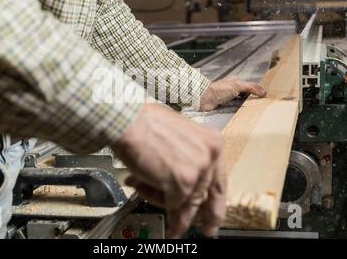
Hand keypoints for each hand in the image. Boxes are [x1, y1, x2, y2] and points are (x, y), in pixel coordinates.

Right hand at [111, 103, 225, 237]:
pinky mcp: (182, 183)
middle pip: (201, 195)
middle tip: (183, 226)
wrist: (128, 121)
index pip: (218, 182)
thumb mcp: (178, 137)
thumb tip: (182, 186)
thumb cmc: (145, 123)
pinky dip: (152, 198)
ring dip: (164, 203)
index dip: (215, 205)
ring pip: (185, 202)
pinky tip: (140, 187)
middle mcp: (210, 156)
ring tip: (149, 199)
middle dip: (190, 213)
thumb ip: (186, 160)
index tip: (213, 219)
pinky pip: (170, 203)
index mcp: (212, 143)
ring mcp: (197, 171)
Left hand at [199, 76, 265, 110]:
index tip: (264, 97)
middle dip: (252, 99)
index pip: (249, 86)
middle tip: (260, 105)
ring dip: (245, 105)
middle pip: (245, 94)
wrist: (205, 99)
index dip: (256, 91)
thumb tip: (263, 91)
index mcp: (235, 81)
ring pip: (240, 102)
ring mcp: (228, 98)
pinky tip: (243, 113)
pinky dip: (239, 110)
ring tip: (254, 110)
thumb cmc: (218, 89)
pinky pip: (234, 108)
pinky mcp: (224, 106)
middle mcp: (232, 89)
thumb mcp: (238, 86)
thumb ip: (251, 87)